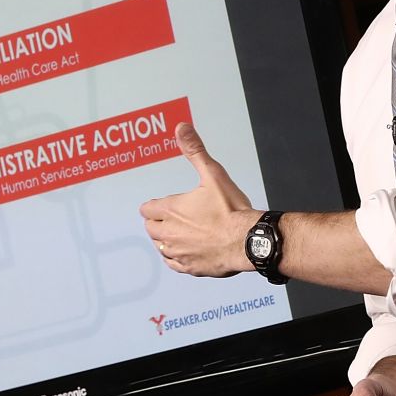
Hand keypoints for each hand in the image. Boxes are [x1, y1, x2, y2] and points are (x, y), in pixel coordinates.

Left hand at [139, 122, 255, 276]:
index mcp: (171, 210)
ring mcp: (179, 252)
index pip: (146, 209)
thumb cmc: (232, 209)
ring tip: (177, 233)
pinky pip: (172, 264)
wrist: (249, 240)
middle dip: (157, 222)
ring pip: (160, 246)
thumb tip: (181, 127)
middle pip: (150, 228)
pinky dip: (175, 258)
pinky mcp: (190, 267)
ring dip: (164, 239)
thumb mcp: (213, 174)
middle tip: (170, 218)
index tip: (161, 205)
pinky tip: (183, 252)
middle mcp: (169, 233)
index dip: (153, 206)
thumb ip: (195, 151)